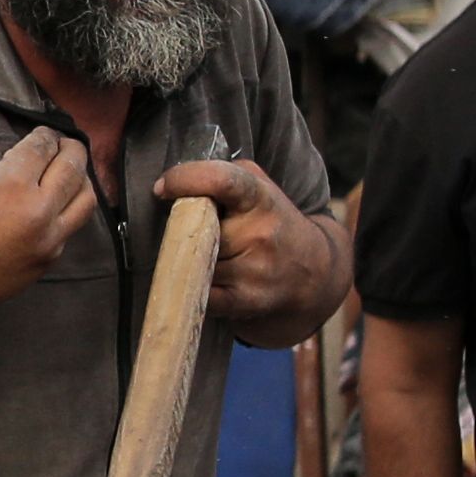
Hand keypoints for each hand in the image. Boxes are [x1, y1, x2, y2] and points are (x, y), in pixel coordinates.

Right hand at [0, 129, 95, 323]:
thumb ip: (2, 172)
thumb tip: (24, 165)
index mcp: (13, 185)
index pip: (42, 148)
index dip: (44, 136)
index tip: (44, 134)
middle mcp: (39, 211)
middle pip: (73, 168)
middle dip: (71, 149)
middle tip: (66, 144)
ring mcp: (49, 239)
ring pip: (85, 200)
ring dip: (81, 180)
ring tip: (71, 173)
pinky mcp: (48, 261)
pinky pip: (68, 228)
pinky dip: (64, 212)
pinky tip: (53, 207)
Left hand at [154, 157, 336, 330]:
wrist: (313, 270)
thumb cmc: (273, 221)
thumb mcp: (259, 184)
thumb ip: (222, 175)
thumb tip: (174, 186)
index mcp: (260, 198)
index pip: (221, 181)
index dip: (186, 180)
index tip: (162, 187)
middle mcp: (260, 234)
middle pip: (196, 230)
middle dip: (187, 230)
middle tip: (195, 230)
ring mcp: (254, 270)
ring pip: (194, 263)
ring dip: (191, 260)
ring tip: (212, 256)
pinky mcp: (246, 301)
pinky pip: (200, 295)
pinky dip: (194, 288)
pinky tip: (205, 280)